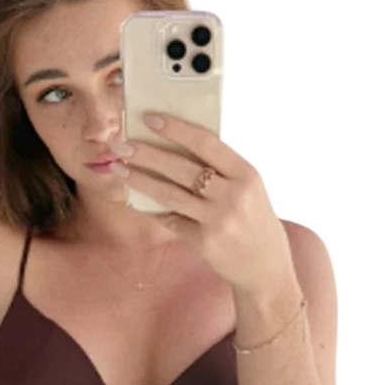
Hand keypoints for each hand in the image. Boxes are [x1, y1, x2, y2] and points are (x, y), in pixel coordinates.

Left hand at [111, 113, 296, 294]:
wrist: (265, 265)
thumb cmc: (254, 220)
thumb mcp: (249, 188)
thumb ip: (221, 169)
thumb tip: (176, 145)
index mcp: (246, 174)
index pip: (206, 143)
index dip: (176, 129)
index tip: (150, 119)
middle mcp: (232, 195)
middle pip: (181, 168)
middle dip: (147, 154)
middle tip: (121, 145)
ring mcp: (218, 219)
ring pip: (170, 194)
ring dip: (140, 180)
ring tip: (119, 170)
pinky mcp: (204, 241)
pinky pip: (171, 220)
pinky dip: (152, 210)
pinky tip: (135, 201)